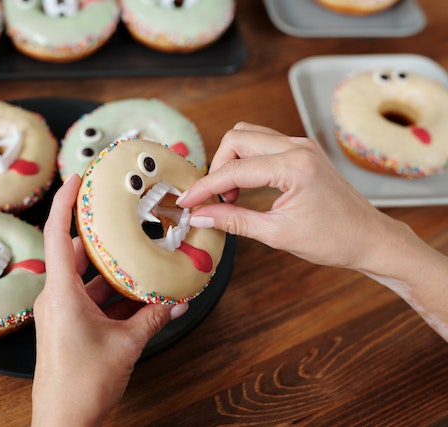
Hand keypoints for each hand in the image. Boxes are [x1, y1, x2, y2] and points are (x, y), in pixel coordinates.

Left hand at [32, 174, 188, 425]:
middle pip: (76, 253)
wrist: (64, 422)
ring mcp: (60, 313)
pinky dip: (110, 294)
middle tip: (120, 215)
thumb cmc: (82, 385)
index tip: (76, 178)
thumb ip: (153, 318)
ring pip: (85, 278)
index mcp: (61, 295)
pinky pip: (89, 298)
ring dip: (110, 269)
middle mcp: (55, 299)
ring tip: (137, 254)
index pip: (58, 235)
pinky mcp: (67, 326)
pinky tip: (137, 294)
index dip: (64, 202)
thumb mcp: (126, 345)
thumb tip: (178, 301)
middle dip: (99, 235)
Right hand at [177, 122, 398, 270]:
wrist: (370, 238)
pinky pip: (263, 143)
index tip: (187, 202)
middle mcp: (298, 147)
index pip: (234, 170)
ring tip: (231, 195)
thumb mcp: (277, 234)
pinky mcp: (303, 151)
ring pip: (248, 136)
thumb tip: (199, 216)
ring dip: (231, 161)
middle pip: (236, 139)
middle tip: (214, 200)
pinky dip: (246, 161)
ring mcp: (302, 145)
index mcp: (294, 166)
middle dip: (217, 168)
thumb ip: (234, 221)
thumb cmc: (334, 239)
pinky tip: (246, 187)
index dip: (205, 187)